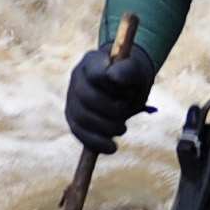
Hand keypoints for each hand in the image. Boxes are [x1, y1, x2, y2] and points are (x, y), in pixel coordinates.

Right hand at [63, 40, 156, 154]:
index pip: (95, 75)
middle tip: (127, 113)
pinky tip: (111, 147)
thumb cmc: (131, 75)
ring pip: (81, 119)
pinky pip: (79, 133)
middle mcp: (77, 79)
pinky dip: (95, 143)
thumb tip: (113, 77)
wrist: (126, 83)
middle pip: (87, 99)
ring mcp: (72, 99)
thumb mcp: (137, 70)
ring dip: (106, 128)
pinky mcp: (74, 118)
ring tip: (122, 128)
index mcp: (91, 62)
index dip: (112, 87)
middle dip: (111, 111)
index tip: (129, 91)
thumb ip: (128, 70)